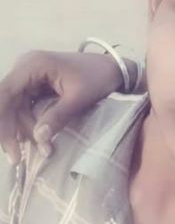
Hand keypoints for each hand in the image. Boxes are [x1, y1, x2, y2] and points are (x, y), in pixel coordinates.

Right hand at [0, 50, 123, 163]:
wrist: (115, 69)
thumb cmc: (99, 78)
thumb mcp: (80, 99)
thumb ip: (57, 116)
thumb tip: (37, 137)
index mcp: (33, 65)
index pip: (5, 93)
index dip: (2, 119)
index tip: (6, 143)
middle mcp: (26, 68)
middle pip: (7, 103)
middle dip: (12, 131)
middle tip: (17, 158)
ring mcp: (30, 77)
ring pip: (16, 109)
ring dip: (25, 131)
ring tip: (44, 150)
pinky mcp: (37, 87)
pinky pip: (26, 108)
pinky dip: (32, 125)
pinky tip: (40, 142)